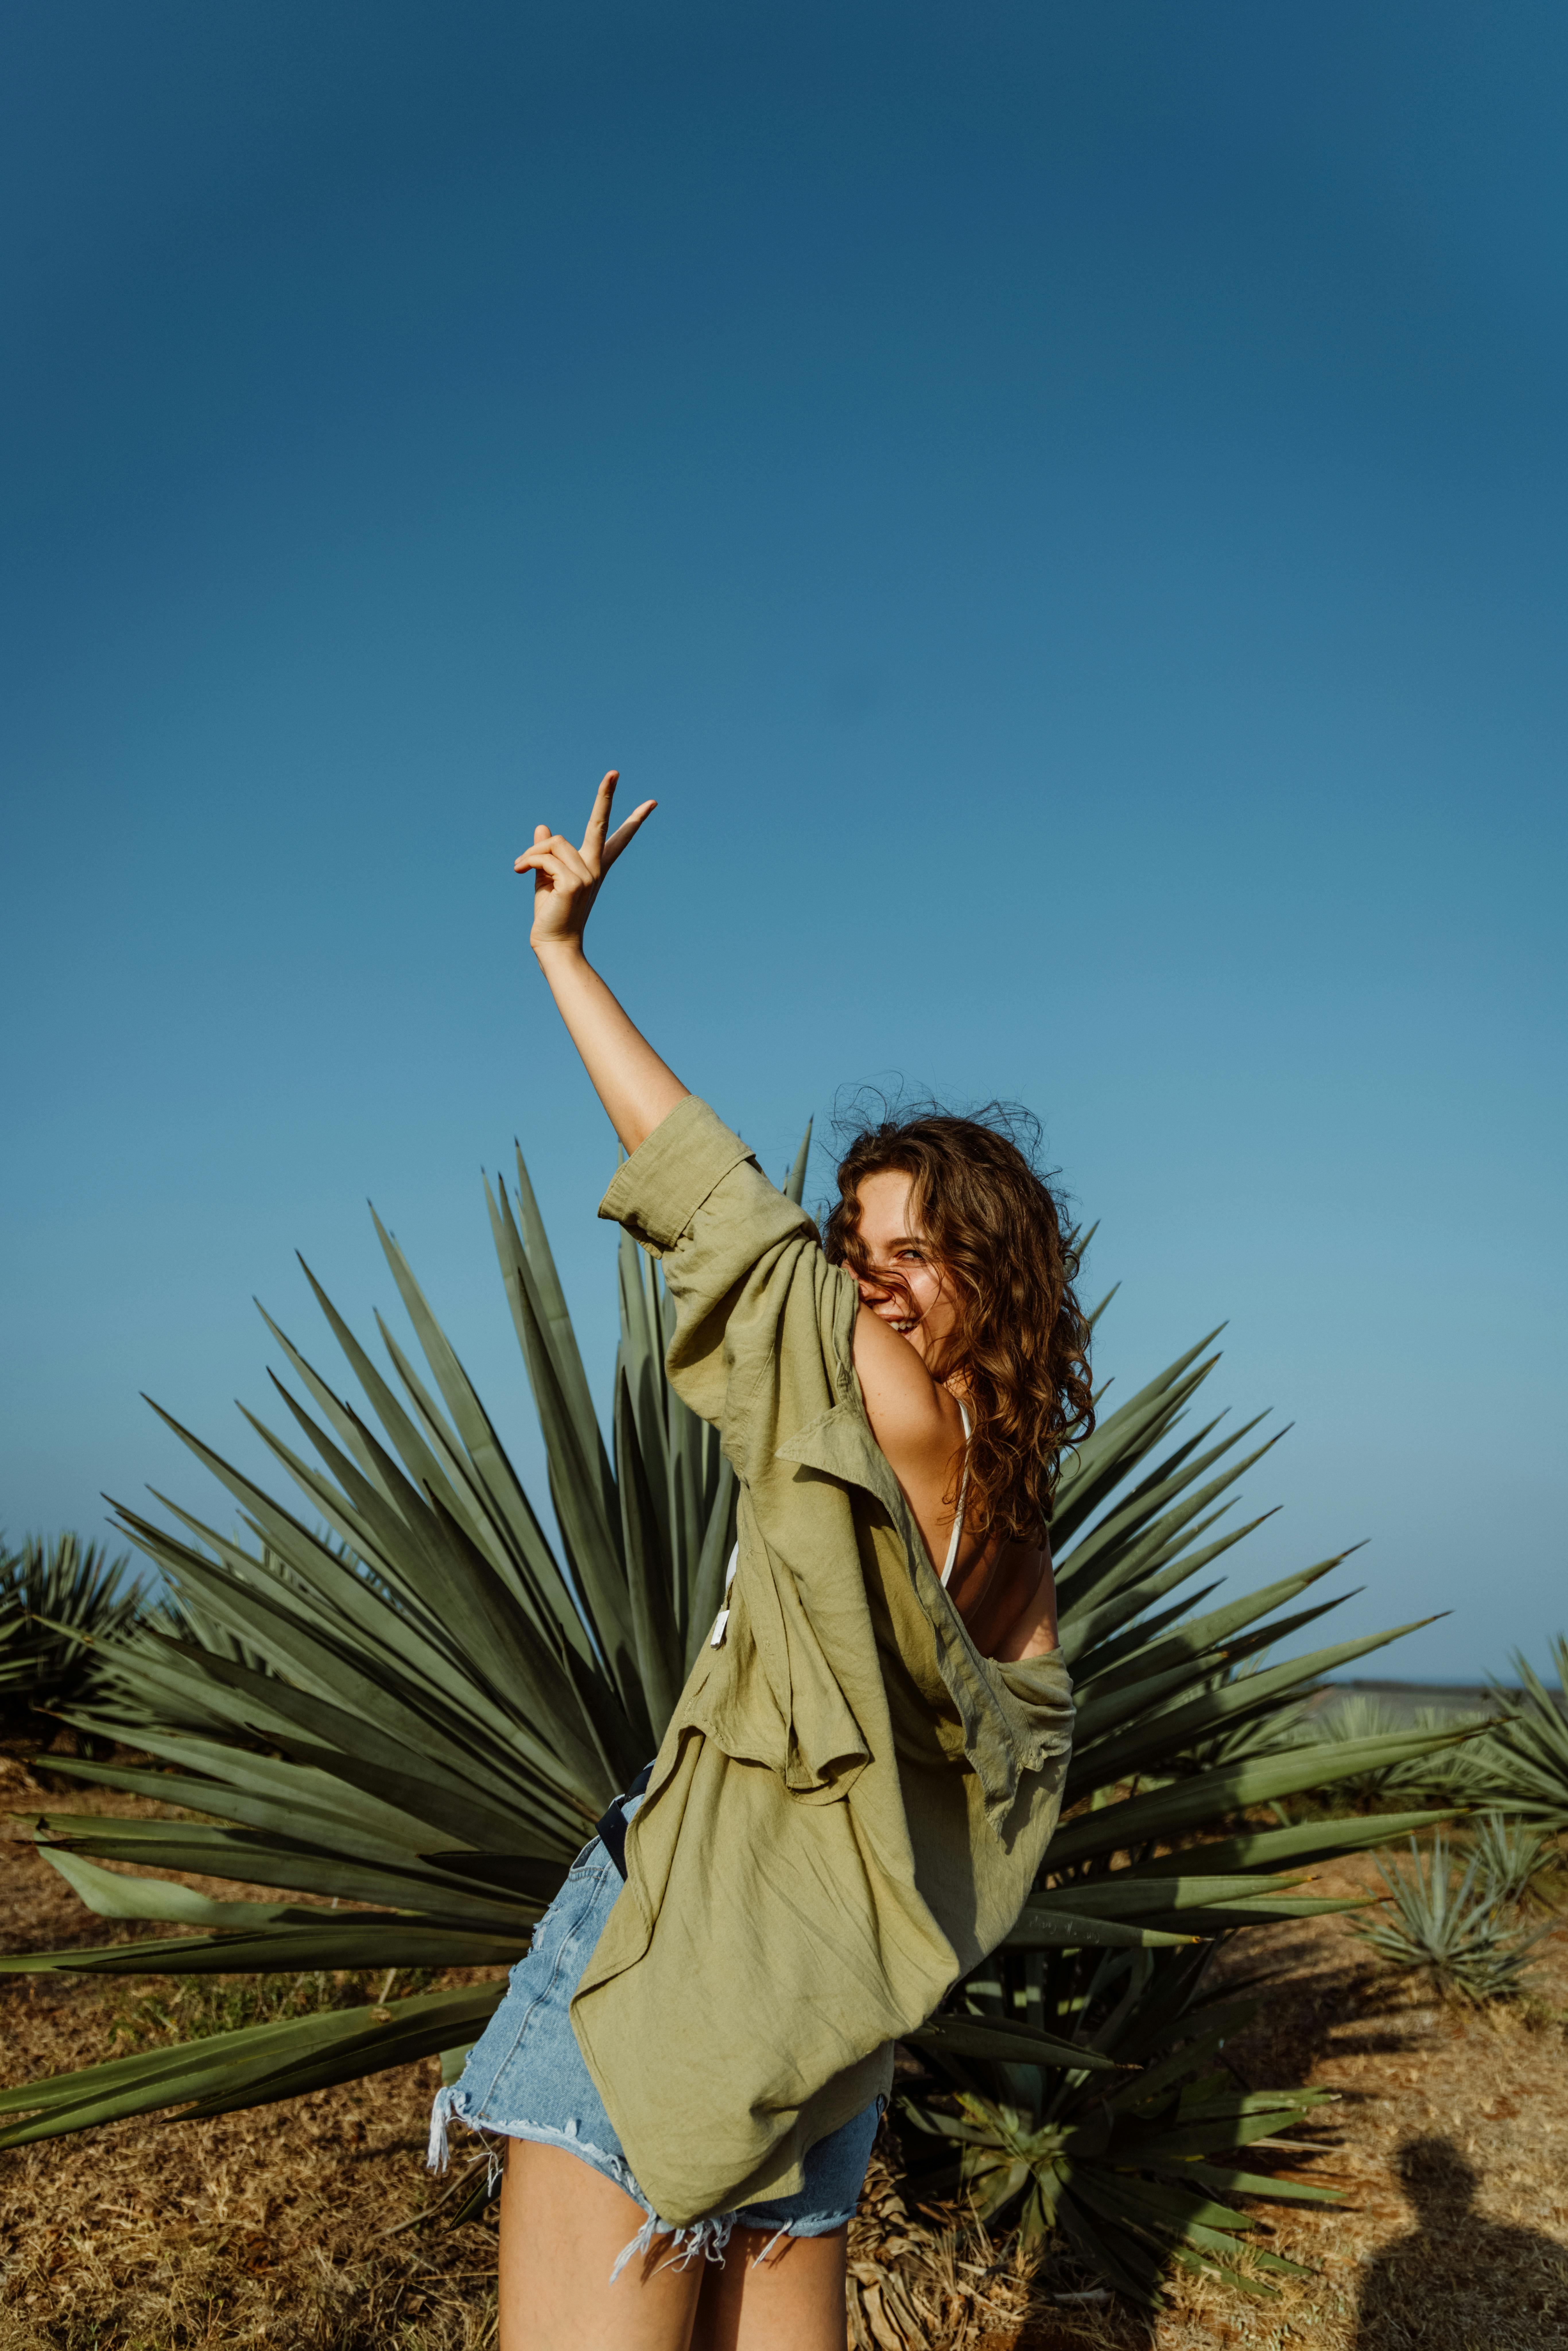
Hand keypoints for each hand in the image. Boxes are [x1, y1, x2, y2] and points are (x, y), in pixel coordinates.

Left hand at [513, 770, 656, 958]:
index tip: (652, 802)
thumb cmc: (551, 913)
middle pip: (600, 824)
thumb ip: (546, 852)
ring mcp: (587, 875)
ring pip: (553, 843)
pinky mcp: (573, 883)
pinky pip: (544, 858)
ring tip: (520, 868)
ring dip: (531, 854)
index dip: (634, 820)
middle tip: (614, 772)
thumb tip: (542, 826)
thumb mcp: (546, 877)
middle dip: (606, 796)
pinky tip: (519, 872)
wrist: (553, 943)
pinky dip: (527, 862)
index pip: (617, 839)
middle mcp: (594, 868)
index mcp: (594, 867)